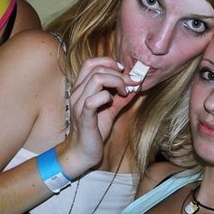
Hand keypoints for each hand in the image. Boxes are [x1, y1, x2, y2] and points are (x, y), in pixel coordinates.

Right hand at [58, 57, 136, 177]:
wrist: (83, 152)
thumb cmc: (94, 130)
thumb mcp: (110, 109)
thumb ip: (121, 97)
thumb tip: (136, 85)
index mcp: (81, 88)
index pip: (91, 62)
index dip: (109, 62)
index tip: (122, 72)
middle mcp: (77, 93)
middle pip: (96, 68)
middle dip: (117, 73)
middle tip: (128, 85)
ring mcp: (79, 104)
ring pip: (96, 79)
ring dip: (115, 82)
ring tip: (123, 92)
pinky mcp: (84, 116)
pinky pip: (94, 99)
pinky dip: (108, 97)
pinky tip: (112, 102)